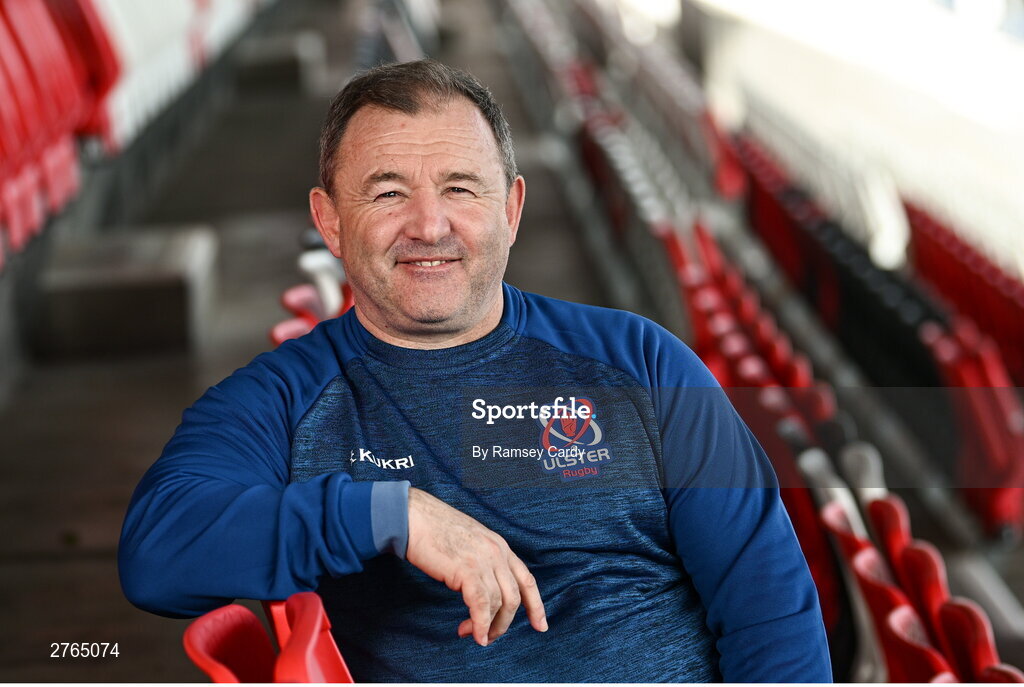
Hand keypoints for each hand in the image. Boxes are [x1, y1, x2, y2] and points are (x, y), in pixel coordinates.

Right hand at [405, 487, 547, 645]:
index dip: (536, 605)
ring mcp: (484, 561)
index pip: (527, 580)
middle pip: (515, 598)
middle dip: (504, 623)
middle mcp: (497, 553)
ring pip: (500, 605)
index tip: (540, 626)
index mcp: (500, 546)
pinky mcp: (468, 571)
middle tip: (488, 637)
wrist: (414, 517)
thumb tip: (482, 589)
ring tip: (472, 634)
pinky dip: (480, 625)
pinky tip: (473, 633)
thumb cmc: (434, 529)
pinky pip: (482, 606)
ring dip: (488, 627)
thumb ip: (482, 561)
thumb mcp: (470, 542)